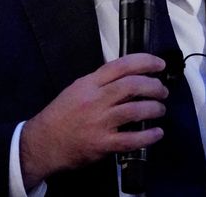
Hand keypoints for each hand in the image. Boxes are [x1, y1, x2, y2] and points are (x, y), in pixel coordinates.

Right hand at [18, 53, 168, 187]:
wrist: (43, 142)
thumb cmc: (62, 114)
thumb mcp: (78, 89)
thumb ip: (101, 82)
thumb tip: (130, 76)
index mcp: (90, 83)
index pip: (122, 65)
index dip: (145, 62)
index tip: (159, 65)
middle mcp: (96, 100)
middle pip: (133, 86)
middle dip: (154, 86)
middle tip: (162, 91)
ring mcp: (100, 122)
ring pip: (135, 110)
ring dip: (154, 109)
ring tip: (160, 110)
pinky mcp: (102, 144)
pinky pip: (131, 139)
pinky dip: (148, 136)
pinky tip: (157, 133)